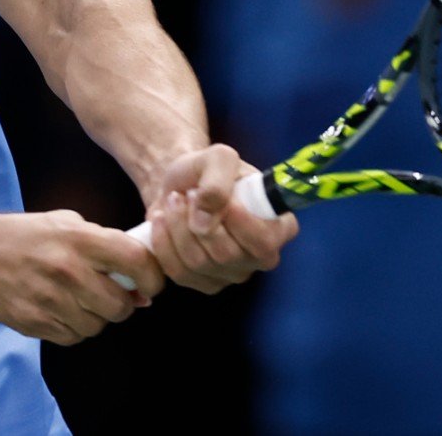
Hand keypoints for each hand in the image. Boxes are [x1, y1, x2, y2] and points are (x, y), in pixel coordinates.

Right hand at [0, 210, 163, 344]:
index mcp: (80, 238)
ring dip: (97, 317)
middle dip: (123, 304)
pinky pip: (74, 336)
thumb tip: (140, 288)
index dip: (153, 277)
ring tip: (80, 299)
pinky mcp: (35, 323)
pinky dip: (74, 328)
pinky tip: (61, 309)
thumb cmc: (28, 236)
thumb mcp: (67, 224)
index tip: (150, 285)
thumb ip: (106, 247)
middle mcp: (67, 269)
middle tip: (110, 293)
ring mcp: (50, 300)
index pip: (136, 262)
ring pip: (98, 326)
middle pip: (120, 305)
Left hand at [144, 143, 299, 293]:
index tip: (219, 198)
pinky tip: (162, 221)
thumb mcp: (217, 157)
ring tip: (174, 201)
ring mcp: (234, 274)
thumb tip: (204, 221)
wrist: (182, 186)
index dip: (238, 223)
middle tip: (188, 194)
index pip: (264, 242)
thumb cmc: (208, 172)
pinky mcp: (206, 283)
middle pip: (226, 255)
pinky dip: (163, 243)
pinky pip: (180, 272)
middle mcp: (262, 257)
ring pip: (198, 263)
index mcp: (279, 226)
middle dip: (197, 219)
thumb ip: (217, 181)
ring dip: (177, 227)